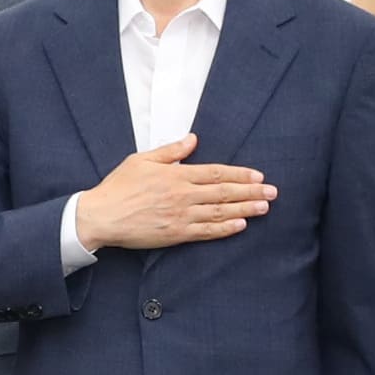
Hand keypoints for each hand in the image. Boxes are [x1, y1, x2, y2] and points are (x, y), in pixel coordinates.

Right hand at [66, 133, 273, 252]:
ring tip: (264, 208)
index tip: (258, 175)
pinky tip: (240, 225)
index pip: (215, 173)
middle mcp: (182, 195)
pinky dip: (225, 228)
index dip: (239, 175)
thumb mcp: (142, 159)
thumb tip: (192, 139)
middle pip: (224, 193)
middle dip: (251, 192)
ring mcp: (180, 216)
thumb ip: (170, 151)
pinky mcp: (175, 234)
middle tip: (272, 192)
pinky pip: (206, 231)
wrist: (101, 216)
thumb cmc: (118, 186)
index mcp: (176, 175)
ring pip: (220, 212)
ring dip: (245, 209)